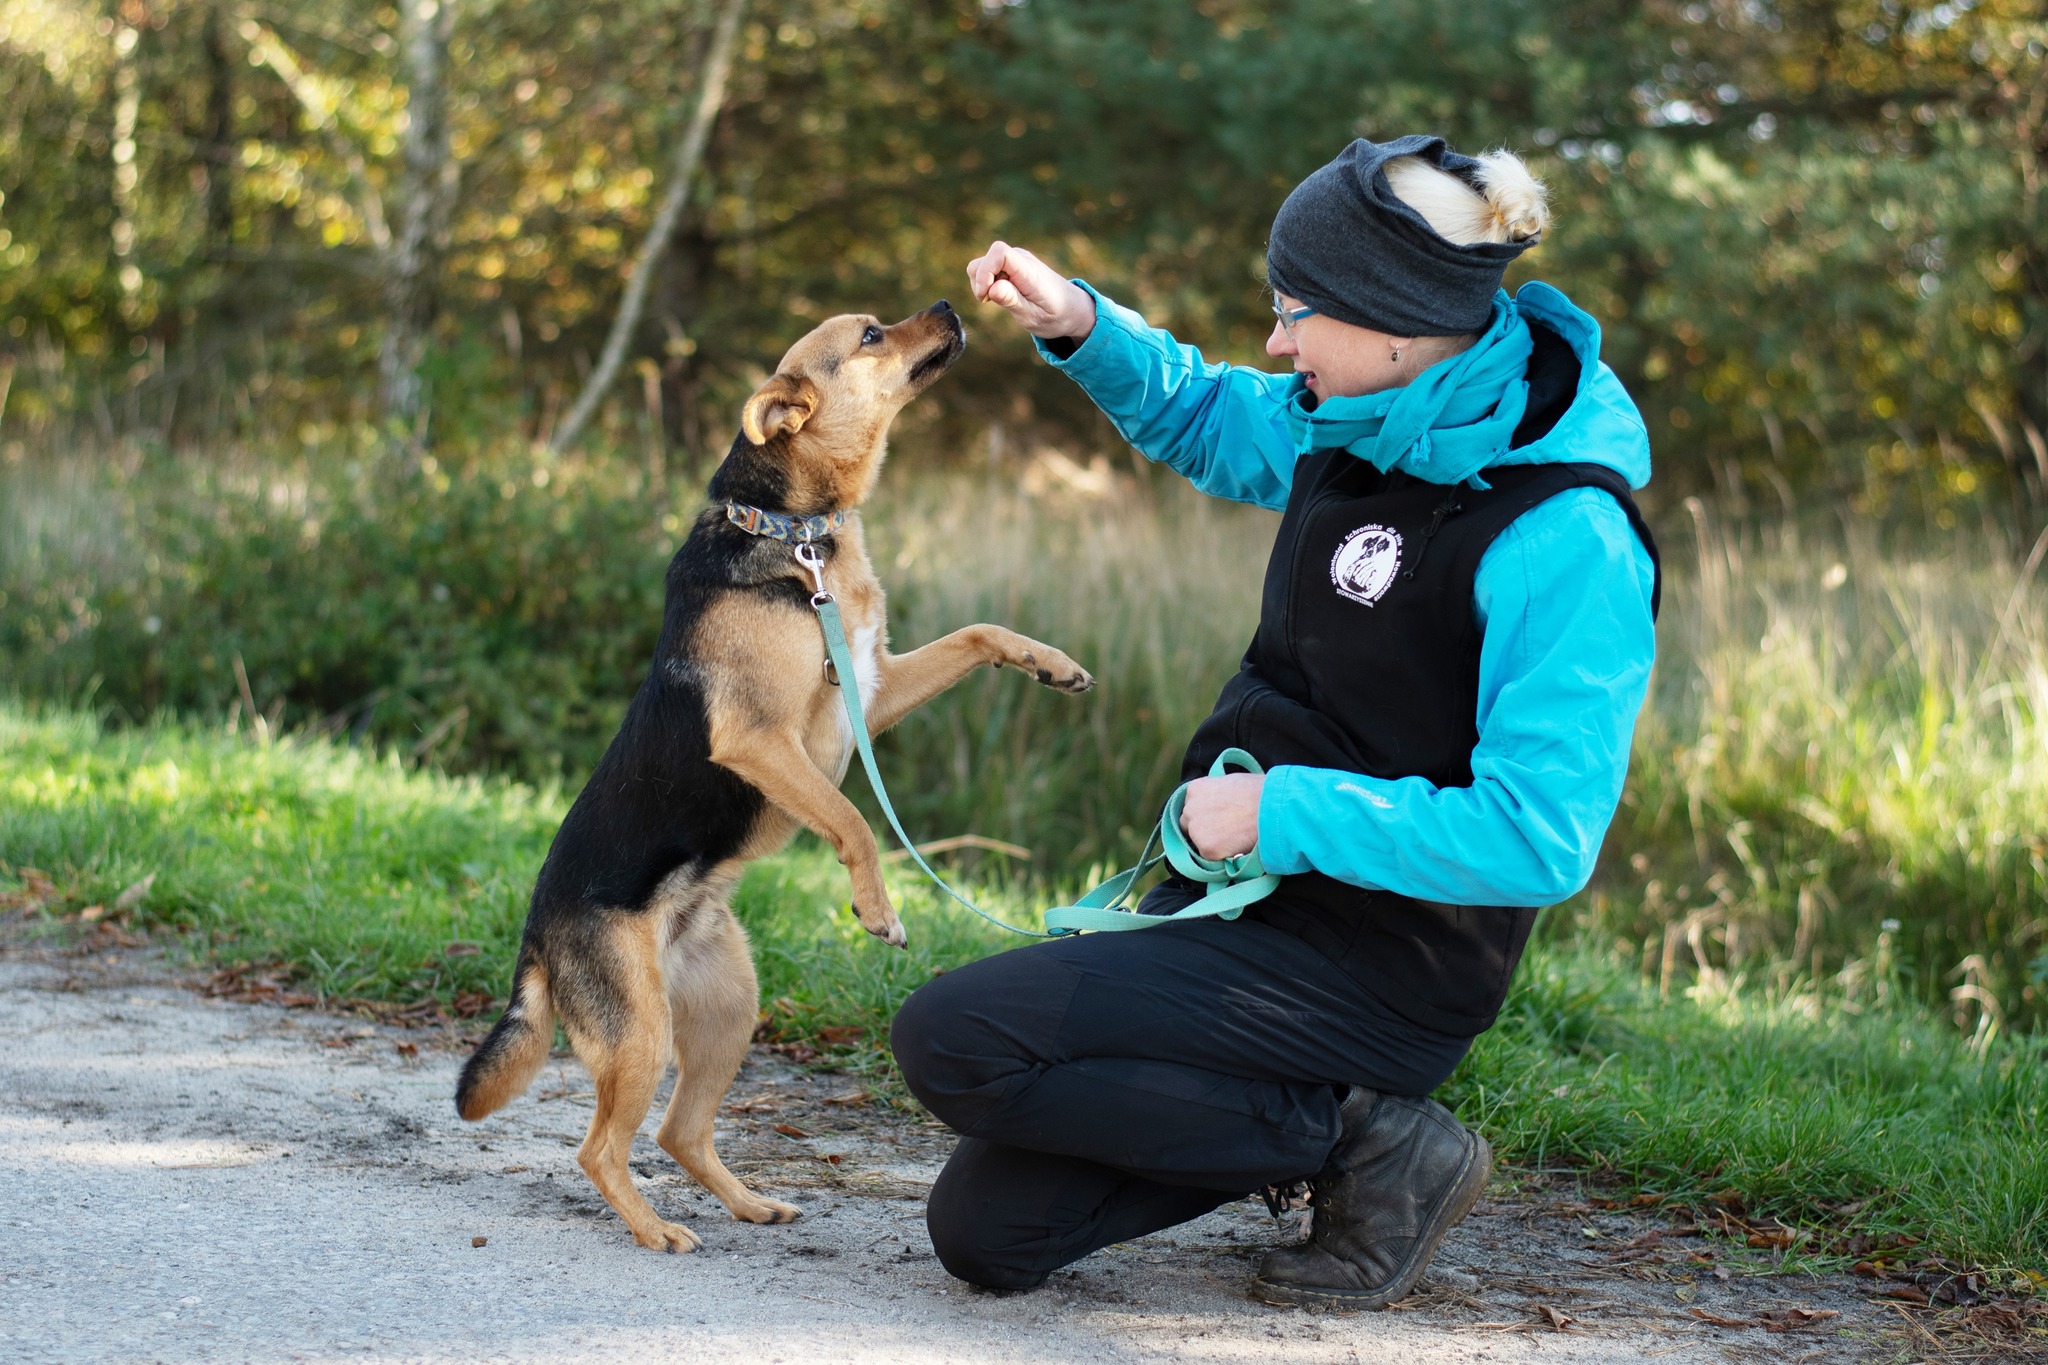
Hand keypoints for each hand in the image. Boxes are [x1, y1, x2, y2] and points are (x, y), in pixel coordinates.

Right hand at [965, 241, 1095, 340]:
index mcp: (1029, 271)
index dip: (985, 272)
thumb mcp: (1033, 316)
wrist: (1070, 308)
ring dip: (982, 283)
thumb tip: (992, 288)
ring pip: (982, 263)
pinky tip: (1000, 295)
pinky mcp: (1012, 264)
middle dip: (979, 281)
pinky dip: (987, 282)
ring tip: (998, 300)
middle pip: (985, 259)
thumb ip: (1012, 301)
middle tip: (990, 302)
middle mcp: (1021, 259)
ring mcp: (1016, 259)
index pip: (999, 253)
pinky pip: (988, 268)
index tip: (985, 296)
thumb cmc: (1053, 315)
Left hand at [1178, 772, 1263, 860]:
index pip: (1191, 806)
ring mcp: (1196, 830)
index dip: (1204, 814)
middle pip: (1188, 825)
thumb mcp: (1231, 782)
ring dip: (1212, 843)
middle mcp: (1190, 809)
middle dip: (1203, 829)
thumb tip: (1219, 802)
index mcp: (1195, 789)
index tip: (1216, 819)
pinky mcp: (1207, 849)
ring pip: (1198, 843)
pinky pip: (1210, 857)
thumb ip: (1216, 793)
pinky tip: (1236, 846)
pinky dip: (1221, 855)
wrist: (1272, 808)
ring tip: (1234, 839)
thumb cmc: (1259, 792)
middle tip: (1223, 832)